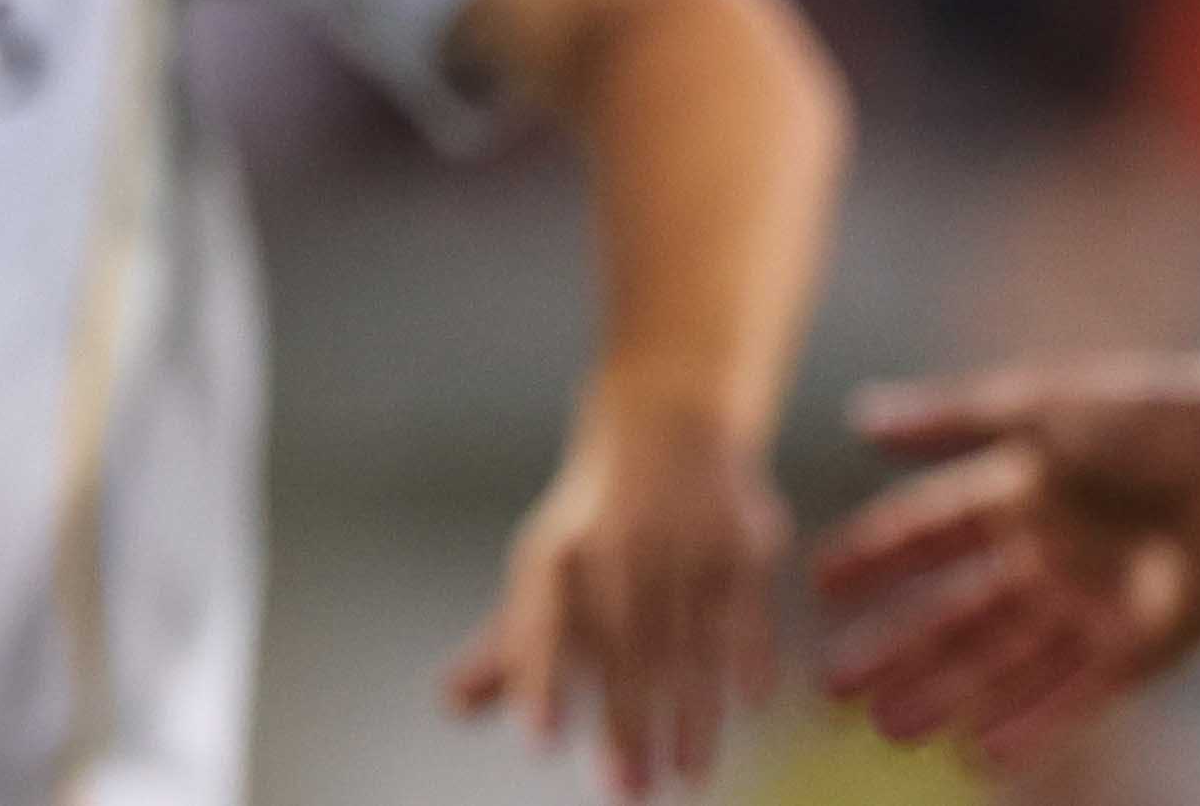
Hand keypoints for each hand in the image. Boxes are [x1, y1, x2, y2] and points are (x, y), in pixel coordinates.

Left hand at [441, 380, 786, 798]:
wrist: (665, 430)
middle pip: (619, 648)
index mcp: (555, 556)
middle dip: (624, 723)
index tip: (539, 740)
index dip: (541, 681)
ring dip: (689, 714)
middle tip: (626, 792)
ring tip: (686, 775)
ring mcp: (682, 543)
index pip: (541, 624)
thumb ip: (510, 648)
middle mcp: (614, 548)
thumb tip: (451, 706)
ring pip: (686, 642)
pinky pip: (747, 608)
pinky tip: (748, 706)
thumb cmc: (596, 527)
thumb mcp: (544, 572)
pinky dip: (748, 655)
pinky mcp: (743, 541)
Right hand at [812, 358, 1199, 770]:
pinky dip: (1034, 722)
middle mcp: (1041, 559)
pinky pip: (1079, 693)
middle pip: (954, 613)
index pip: (925, 534)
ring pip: (1002, 661)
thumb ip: (949, 420)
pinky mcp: (1142, 646)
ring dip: (948, 695)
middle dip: (894, 651)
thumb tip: (858, 418)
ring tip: (892, 728)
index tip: (817, 584)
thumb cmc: (1147, 415)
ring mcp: (1089, 607)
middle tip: (834, 688)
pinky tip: (986, 752)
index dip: (874, 557)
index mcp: (1012, 495)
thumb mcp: (1037, 406)